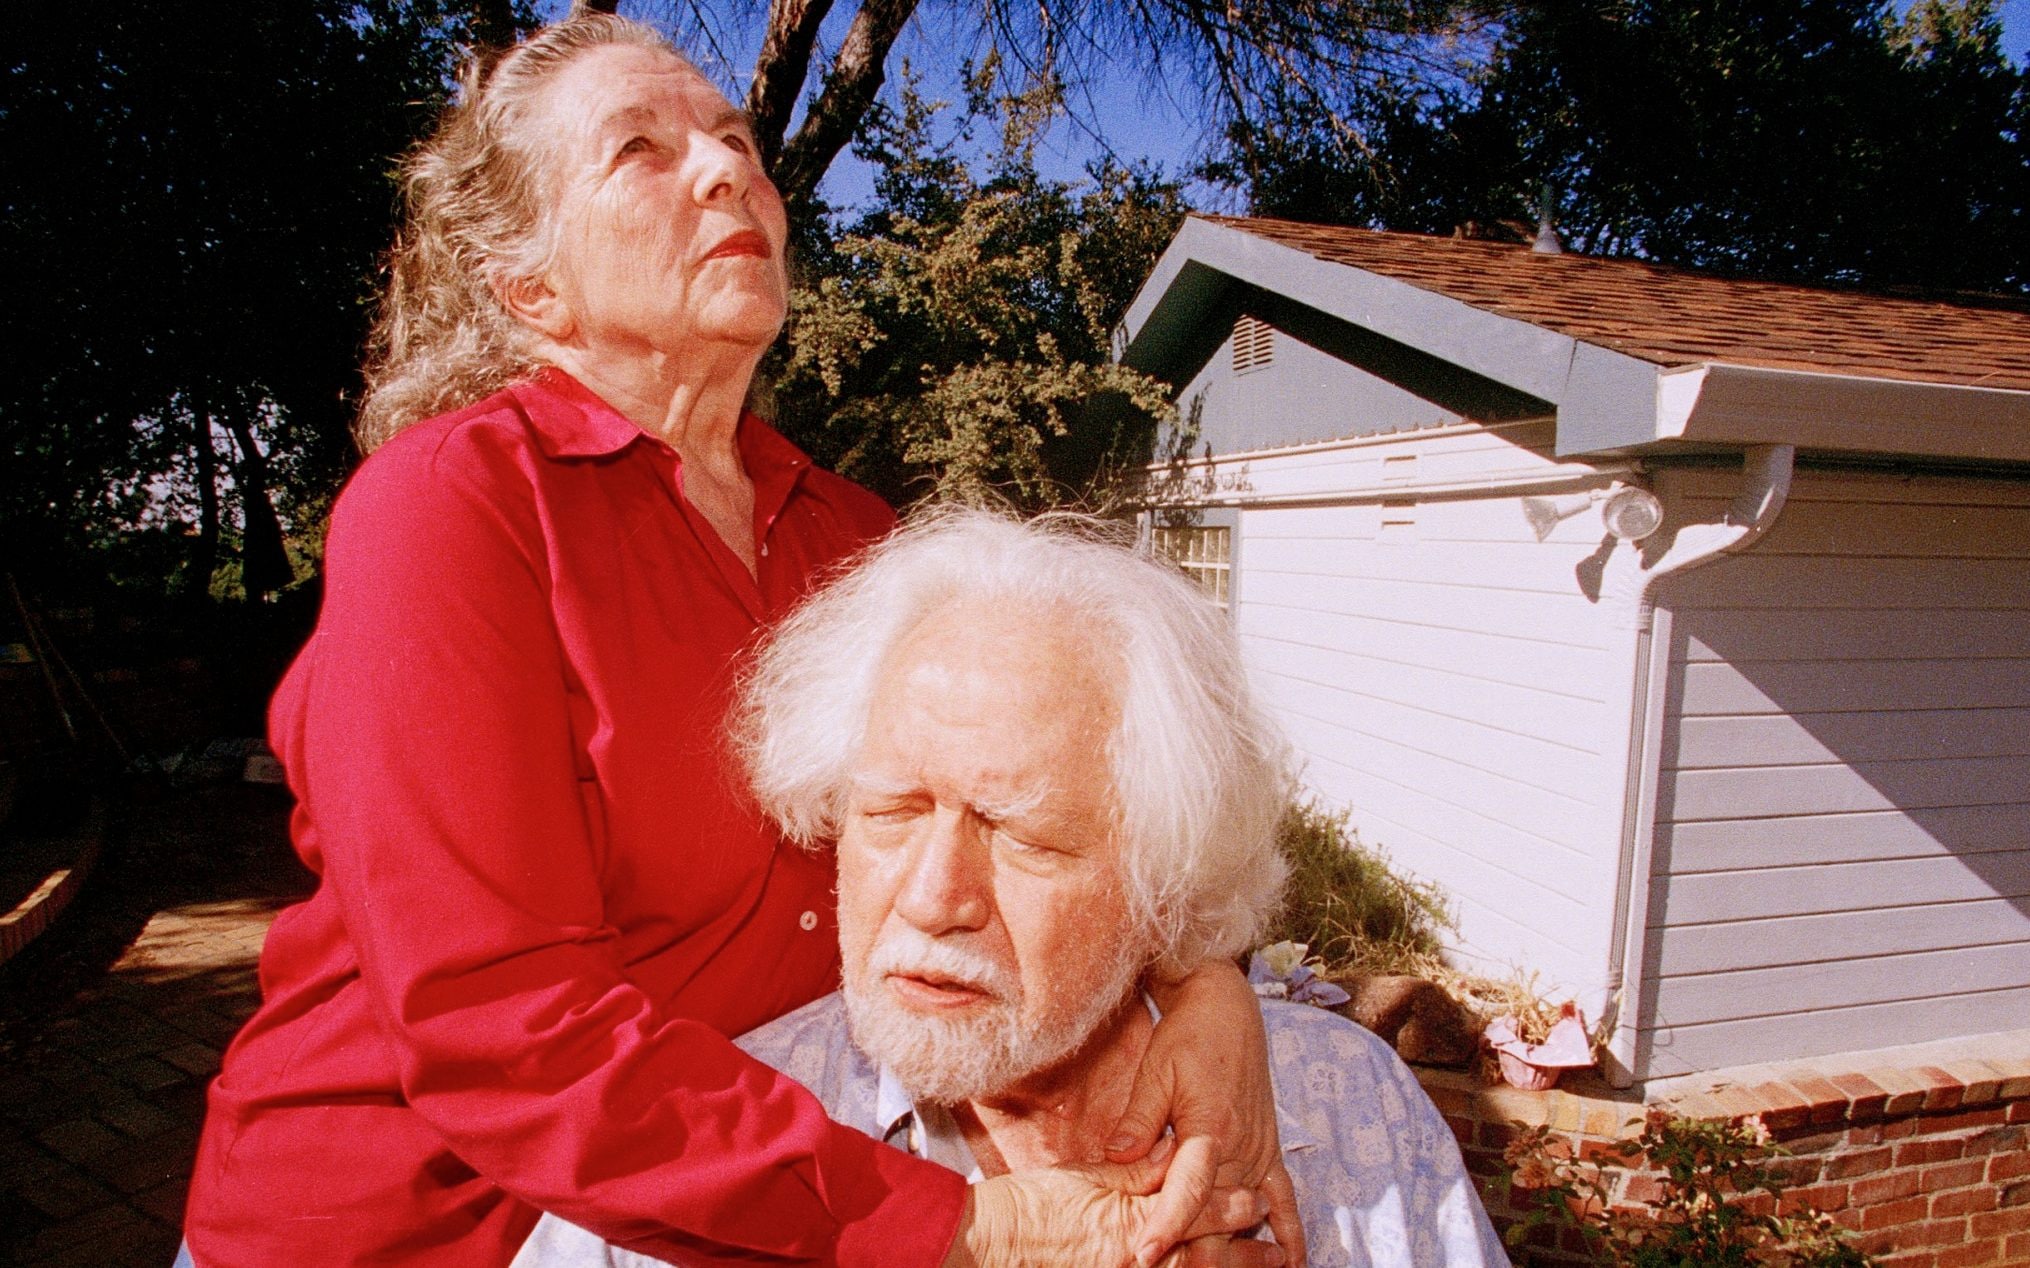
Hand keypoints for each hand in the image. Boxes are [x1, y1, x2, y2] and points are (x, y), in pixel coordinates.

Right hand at [939, 1159, 1283, 1267]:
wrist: (993, 1242)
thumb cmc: (1033, 1204)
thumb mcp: (1086, 1177)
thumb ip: (1132, 1171)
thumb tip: (1169, 1158)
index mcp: (1131, 1221)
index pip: (1192, 1211)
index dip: (1228, 1206)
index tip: (1256, 1199)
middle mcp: (1134, 1257)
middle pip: (1200, 1253)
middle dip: (1238, 1252)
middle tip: (1276, 1252)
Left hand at [1107, 961, 1306, 1267]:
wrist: (1225, 1007)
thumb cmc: (1186, 1035)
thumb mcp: (1155, 1071)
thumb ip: (1138, 1120)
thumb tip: (1115, 1158)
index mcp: (1211, 1127)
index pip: (1188, 1191)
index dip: (1167, 1226)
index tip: (1144, 1255)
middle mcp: (1243, 1145)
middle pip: (1220, 1213)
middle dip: (1197, 1248)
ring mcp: (1260, 1149)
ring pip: (1247, 1212)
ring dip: (1232, 1246)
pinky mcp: (1269, 1147)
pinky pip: (1284, 1196)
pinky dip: (1288, 1228)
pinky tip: (1292, 1260)